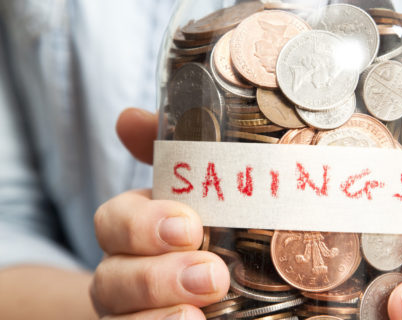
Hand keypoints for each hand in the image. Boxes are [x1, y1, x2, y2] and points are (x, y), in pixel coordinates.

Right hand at [89, 109, 229, 319]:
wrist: (239, 302)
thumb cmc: (226, 237)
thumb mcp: (212, 194)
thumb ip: (178, 153)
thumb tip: (128, 117)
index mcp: (142, 231)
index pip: (116, 221)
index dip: (143, 224)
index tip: (188, 226)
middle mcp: (128, 273)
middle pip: (112, 276)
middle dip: (155, 277)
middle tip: (210, 274)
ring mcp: (133, 313)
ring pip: (119, 318)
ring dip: (156, 318)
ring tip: (198, 314)